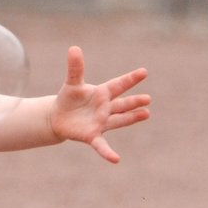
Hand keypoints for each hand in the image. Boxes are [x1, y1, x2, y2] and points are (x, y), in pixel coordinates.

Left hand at [50, 46, 149, 163]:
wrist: (59, 117)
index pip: (118, 85)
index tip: (144, 72)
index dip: (130, 79)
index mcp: (102, 93)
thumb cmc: (69, 99)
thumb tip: (74, 48)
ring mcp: (101, 122)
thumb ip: (75, 68)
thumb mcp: (72, 82)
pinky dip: (108, 152)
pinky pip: (102, 145)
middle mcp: (105, 108)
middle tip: (148, 99)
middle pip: (122, 104)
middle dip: (134, 102)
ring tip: (146, 114)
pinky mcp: (92, 135)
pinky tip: (116, 159)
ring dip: (131, 118)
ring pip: (119, 120)